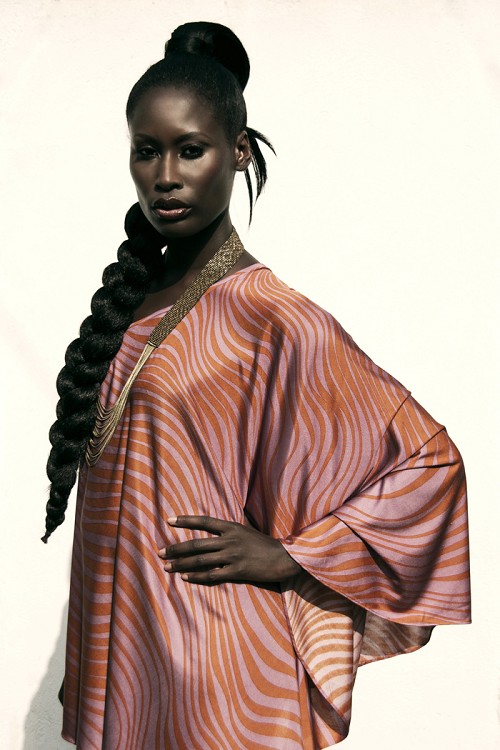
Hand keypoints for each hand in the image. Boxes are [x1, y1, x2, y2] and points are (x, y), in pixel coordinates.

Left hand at [158, 515, 300, 584]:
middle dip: (175, 548)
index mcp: (231, 527)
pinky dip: (197, 576)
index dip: (186, 520)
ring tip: (167, 567)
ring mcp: (232, 556)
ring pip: (200, 560)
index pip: (204, 521)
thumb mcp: (250, 529)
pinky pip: (212, 575)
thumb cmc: (267, 544)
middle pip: (196, 544)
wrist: (285, 559)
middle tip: (160, 552)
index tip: (170, 520)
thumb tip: (236, 513)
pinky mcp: (236, 571)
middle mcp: (229, 540)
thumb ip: (238, 524)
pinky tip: (185, 577)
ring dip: (181, 564)